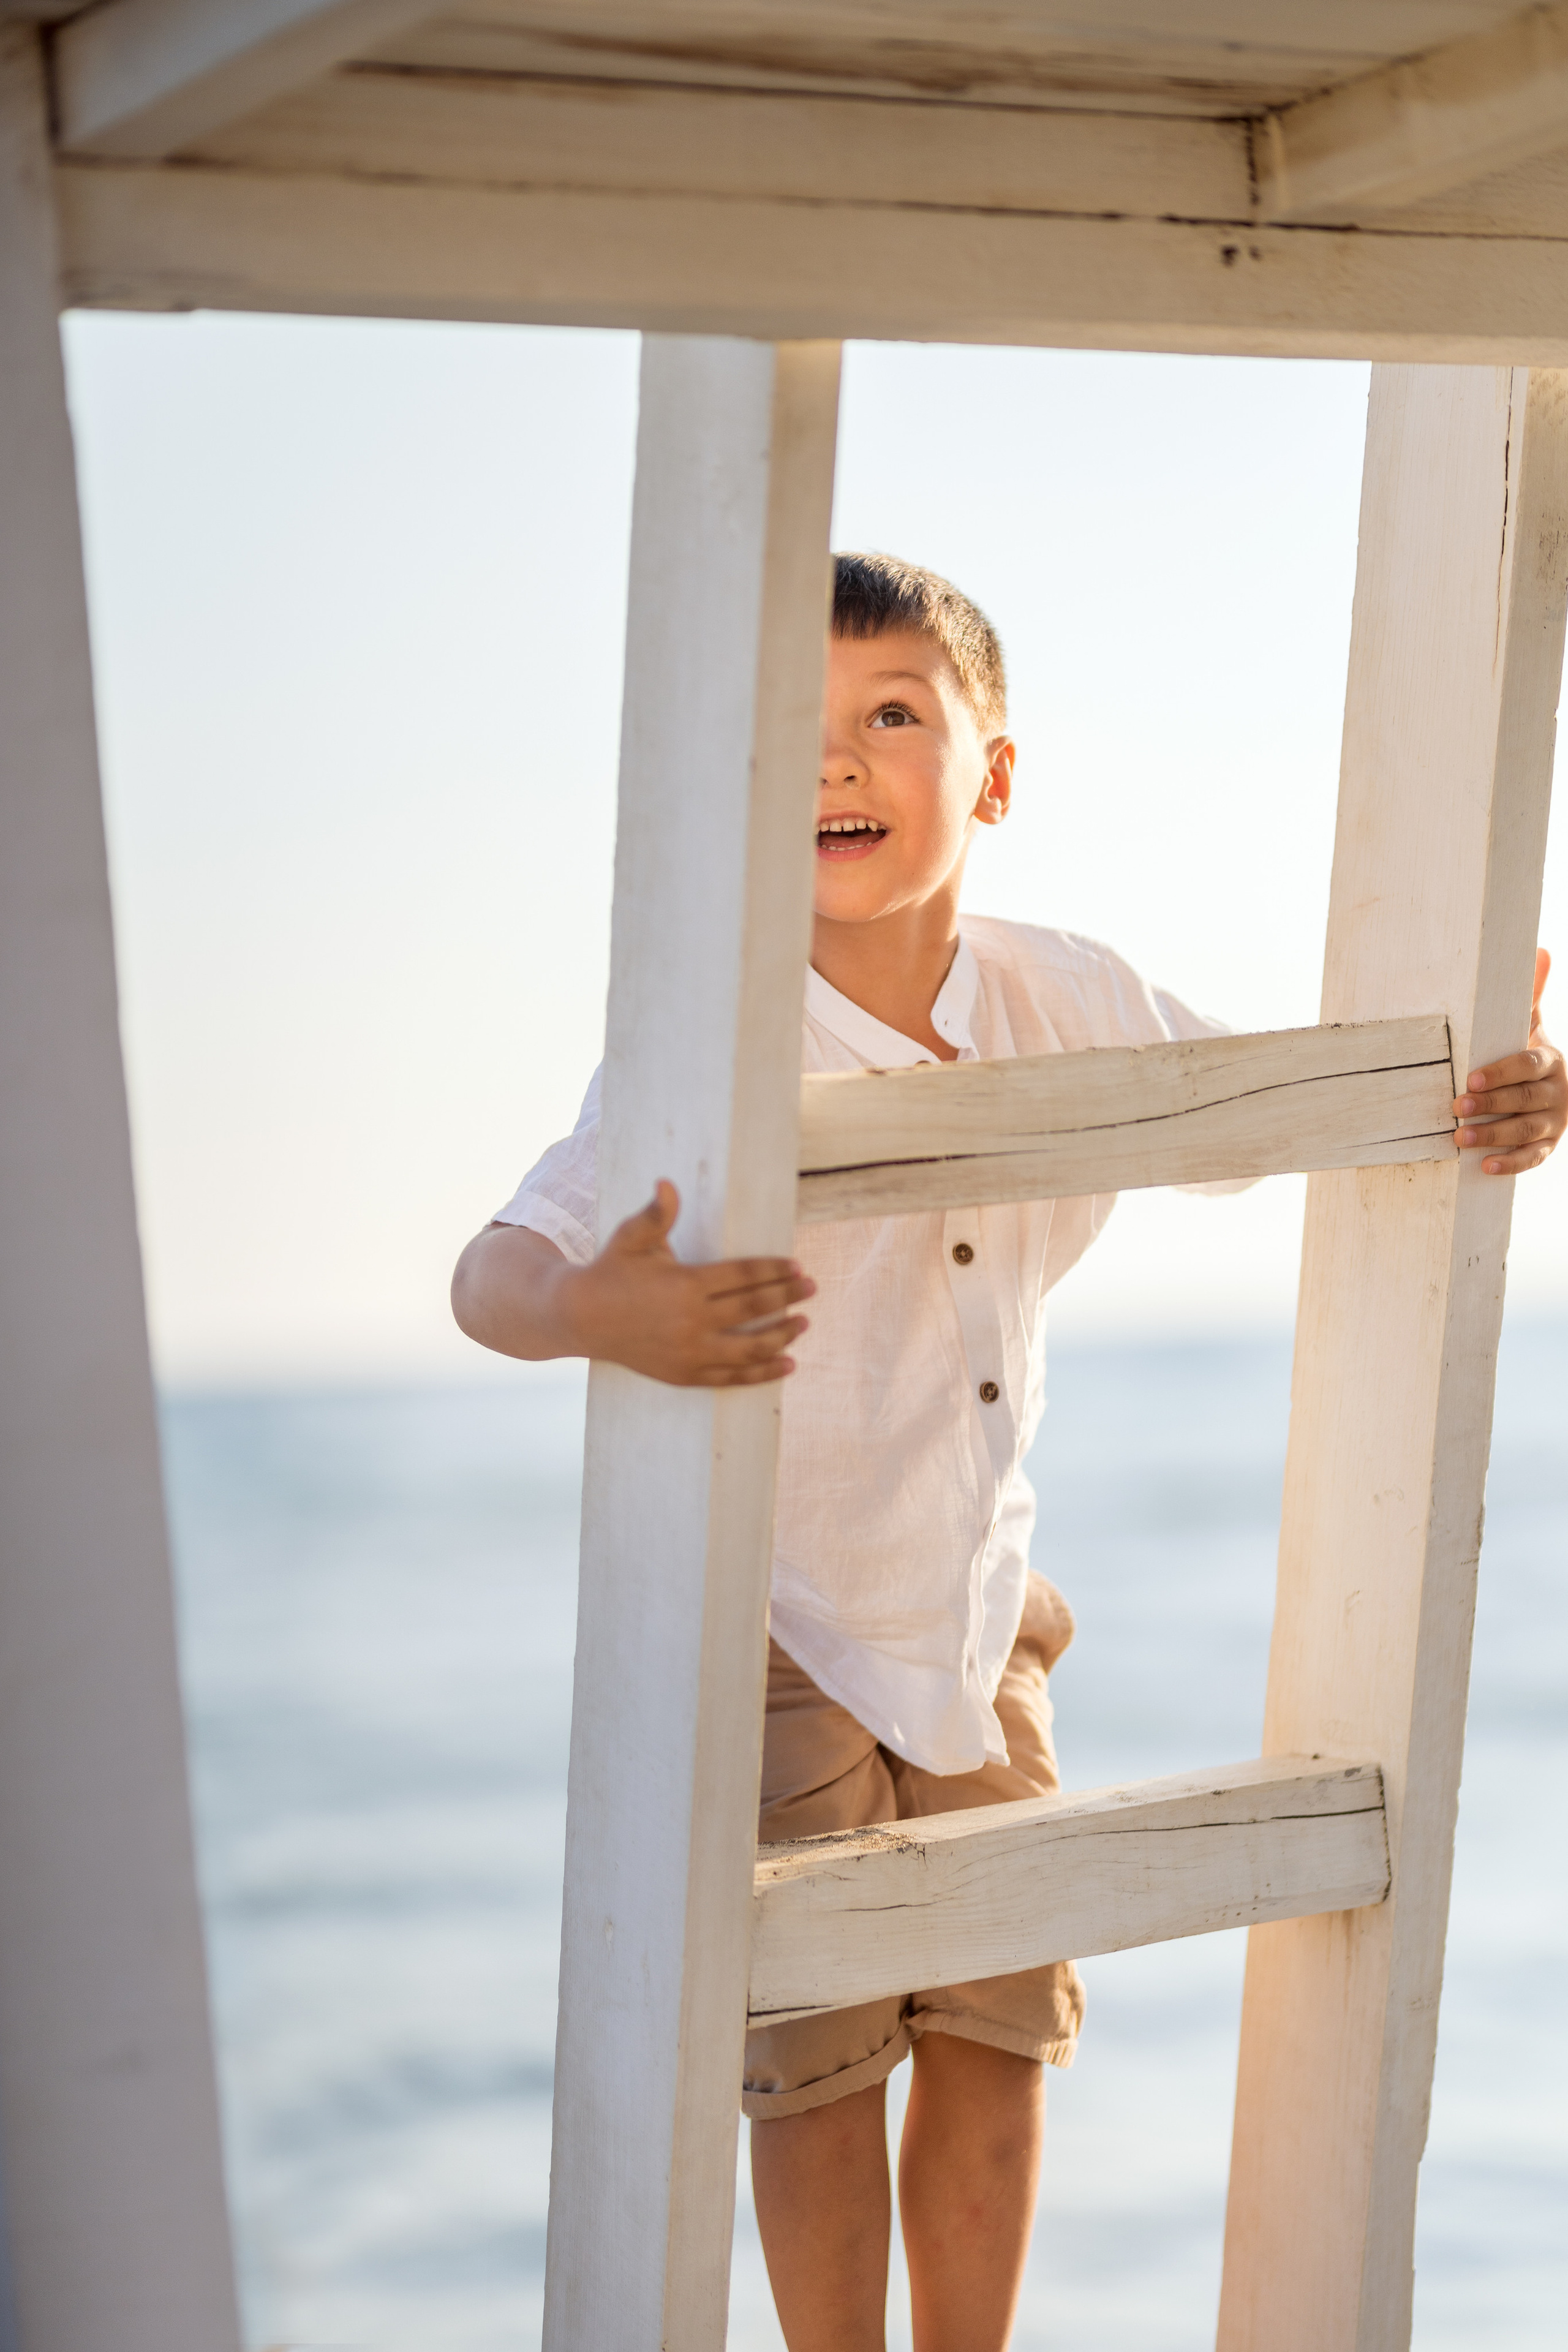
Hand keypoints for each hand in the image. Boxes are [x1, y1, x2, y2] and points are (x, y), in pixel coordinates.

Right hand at [563, 1181, 813, 1385]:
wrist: (579, 1319)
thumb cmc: (611, 1270)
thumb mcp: (631, 1238)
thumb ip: (655, 1214)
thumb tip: (667, 1184)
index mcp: (685, 1284)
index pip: (743, 1277)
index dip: (774, 1271)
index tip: (798, 1266)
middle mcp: (691, 1322)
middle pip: (754, 1310)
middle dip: (789, 1297)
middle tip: (813, 1287)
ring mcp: (689, 1352)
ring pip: (750, 1348)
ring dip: (783, 1336)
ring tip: (804, 1324)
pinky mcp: (684, 1374)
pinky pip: (733, 1378)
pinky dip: (763, 1373)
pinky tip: (788, 1364)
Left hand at [1454, 948, 1565, 1174]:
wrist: (1551, 1087)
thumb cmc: (1527, 1052)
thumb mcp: (1529, 1025)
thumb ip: (1529, 995)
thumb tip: (1539, 951)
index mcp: (1551, 1060)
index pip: (1528, 1066)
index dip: (1501, 1072)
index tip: (1470, 1078)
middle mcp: (1558, 1092)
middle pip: (1525, 1099)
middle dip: (1491, 1105)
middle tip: (1456, 1108)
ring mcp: (1554, 1121)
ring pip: (1525, 1131)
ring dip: (1492, 1136)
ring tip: (1458, 1139)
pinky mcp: (1548, 1145)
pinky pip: (1532, 1158)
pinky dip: (1510, 1164)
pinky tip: (1484, 1167)